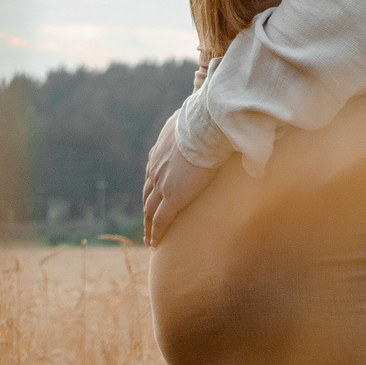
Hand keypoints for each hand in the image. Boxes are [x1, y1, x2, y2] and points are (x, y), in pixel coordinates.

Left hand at [142, 111, 220, 247]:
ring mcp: (162, 183)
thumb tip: (218, 124)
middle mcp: (156, 168)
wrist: (206, 126)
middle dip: (148, 209)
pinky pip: (160, 220)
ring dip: (148, 225)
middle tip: (148, 223)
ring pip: (150, 210)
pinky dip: (156, 232)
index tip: (154, 198)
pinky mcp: (172, 197)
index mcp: (161, 152)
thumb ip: (201, 127)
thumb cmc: (207, 121)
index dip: (153, 189)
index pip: (152, 174)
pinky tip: (155, 244)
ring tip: (150, 238)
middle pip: (147, 194)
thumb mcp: (197, 122)